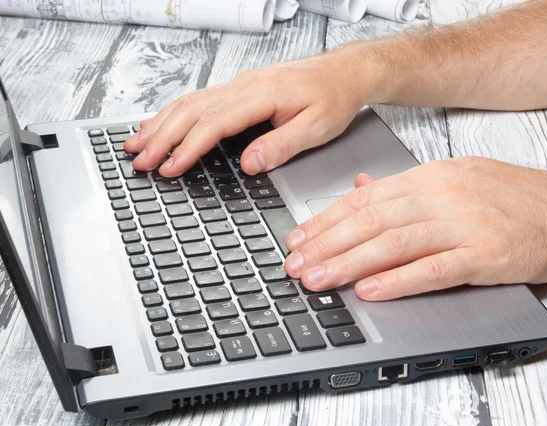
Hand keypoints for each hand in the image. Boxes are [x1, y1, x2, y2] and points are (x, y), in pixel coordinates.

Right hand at [124, 52, 370, 177]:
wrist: (345, 73)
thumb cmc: (334, 98)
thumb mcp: (318, 128)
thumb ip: (282, 145)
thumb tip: (250, 163)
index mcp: (261, 94)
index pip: (215, 123)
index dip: (189, 147)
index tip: (171, 166)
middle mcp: (244, 86)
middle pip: (192, 110)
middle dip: (162, 137)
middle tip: (139, 160)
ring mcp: (240, 85)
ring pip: (190, 102)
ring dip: (161, 123)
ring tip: (137, 142)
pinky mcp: (240, 89)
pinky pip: (200, 100)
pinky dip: (176, 114)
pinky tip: (163, 123)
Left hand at [283, 157, 546, 300]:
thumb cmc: (514, 199)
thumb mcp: (455, 180)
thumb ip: (404, 187)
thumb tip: (360, 186)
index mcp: (431, 177)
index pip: (364, 199)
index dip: (326, 220)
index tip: (298, 239)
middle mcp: (442, 196)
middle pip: (371, 220)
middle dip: (326, 244)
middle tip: (295, 265)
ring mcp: (464, 224)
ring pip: (393, 243)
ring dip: (349, 264)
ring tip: (318, 280)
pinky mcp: (485, 255)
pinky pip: (433, 269)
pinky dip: (398, 281)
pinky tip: (369, 290)